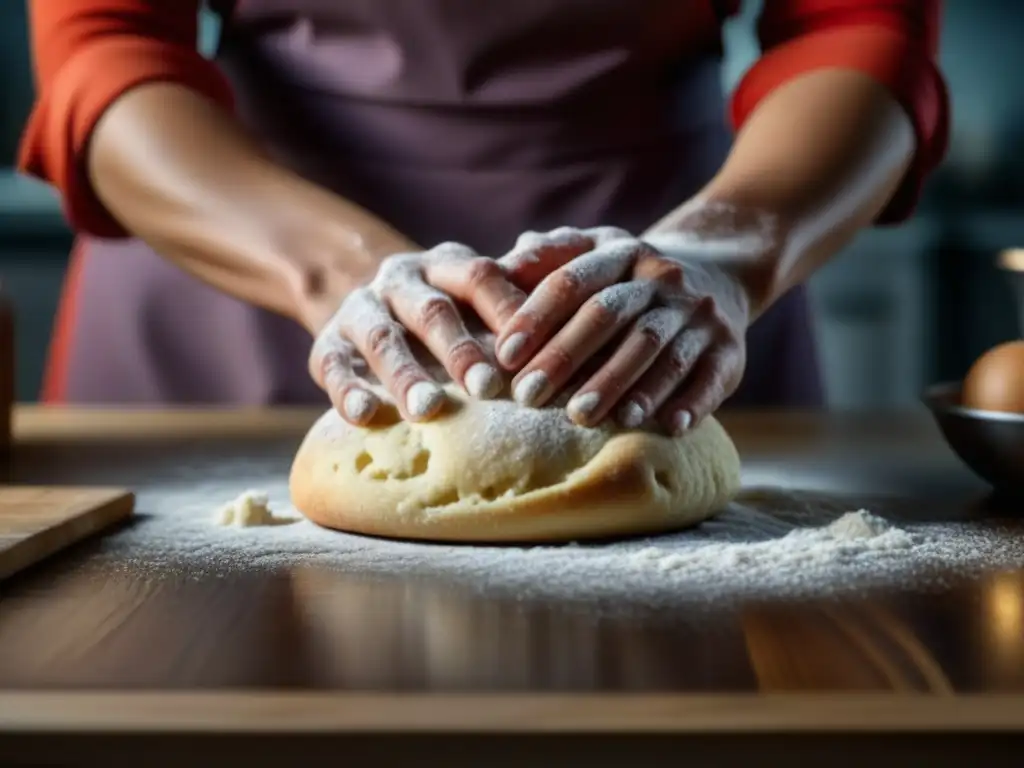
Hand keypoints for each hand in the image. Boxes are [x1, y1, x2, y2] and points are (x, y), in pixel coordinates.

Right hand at [308, 243, 527, 425]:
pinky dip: (347, 390)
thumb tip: (589, 321)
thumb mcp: (477, 301)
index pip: (479, 275)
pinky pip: (331, 366)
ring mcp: (359, 309)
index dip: (505, 308)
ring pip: (380, 338)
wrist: (368, 306)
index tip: (531, 348)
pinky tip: (365, 415)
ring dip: (405, 374)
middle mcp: (400, 280)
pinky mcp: (327, 344)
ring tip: (428, 409)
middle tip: (486, 387)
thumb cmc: (449, 315)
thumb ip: (520, 305)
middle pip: (431, 310)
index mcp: (444, 264)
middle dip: (458, 349)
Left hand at [493, 227, 753, 433]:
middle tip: (529, 397)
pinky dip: (691, 402)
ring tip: (584, 417)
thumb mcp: (594, 253)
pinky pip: (711, 377)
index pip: (573, 282)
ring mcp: (699, 314)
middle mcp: (662, 280)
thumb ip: (546, 260)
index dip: (536, 318)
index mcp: (621, 253)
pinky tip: (668, 426)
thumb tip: (495, 268)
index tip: (503, 357)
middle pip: (611, 315)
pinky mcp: (730, 350)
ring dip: (620, 384)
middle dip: (566, 357)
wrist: (719, 274)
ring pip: (658, 349)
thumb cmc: (629, 280)